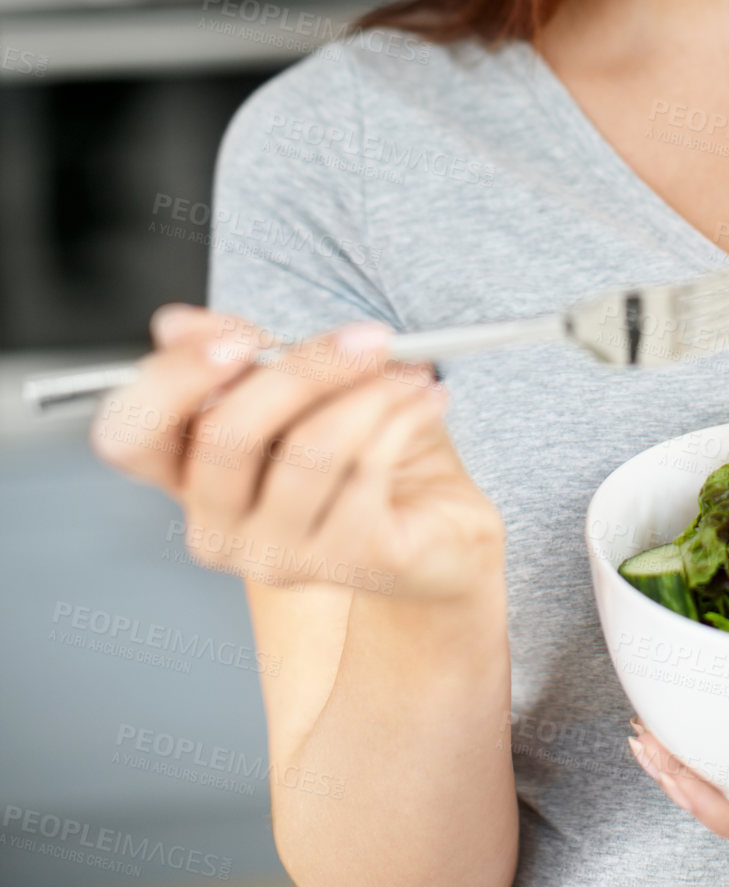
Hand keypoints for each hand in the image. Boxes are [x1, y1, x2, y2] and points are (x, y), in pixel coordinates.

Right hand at [90, 303, 504, 599]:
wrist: (441, 527)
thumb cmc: (363, 455)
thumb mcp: (300, 391)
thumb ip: (238, 356)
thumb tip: (177, 322)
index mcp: (191, 475)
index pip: (128, 437)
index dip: (170, 382)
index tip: (241, 339)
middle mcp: (219, 526)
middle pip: (227, 433)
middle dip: (305, 367)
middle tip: (368, 336)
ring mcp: (280, 557)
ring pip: (309, 449)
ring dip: (370, 391)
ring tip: (411, 370)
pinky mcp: (352, 564)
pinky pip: (369, 469)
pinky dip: (406, 417)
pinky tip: (429, 400)